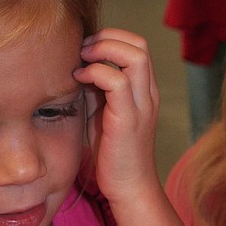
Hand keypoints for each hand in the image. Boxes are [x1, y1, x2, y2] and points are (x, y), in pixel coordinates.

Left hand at [74, 28, 161, 204]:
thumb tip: (78, 65)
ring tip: (82, 61)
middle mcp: (147, 94)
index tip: (86, 49)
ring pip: (134, 56)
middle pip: (139, 44)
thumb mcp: (104, 112)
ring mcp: (141, 106)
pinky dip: (95, 73)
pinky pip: (117, 82)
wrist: (129, 187)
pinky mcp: (128, 120)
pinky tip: (79, 80)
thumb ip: (97, 88)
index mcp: (144, 90)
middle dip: (107, 38)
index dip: (111, 38)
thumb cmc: (114, 153)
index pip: (137, 45)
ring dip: (102, 50)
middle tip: (82, 50)